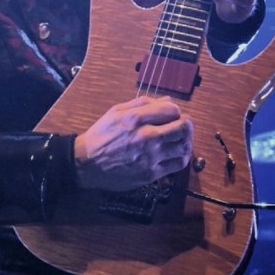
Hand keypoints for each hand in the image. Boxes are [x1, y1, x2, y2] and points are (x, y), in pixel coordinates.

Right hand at [73, 96, 192, 191]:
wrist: (87, 163)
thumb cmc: (101, 135)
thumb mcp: (116, 111)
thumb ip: (143, 104)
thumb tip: (167, 101)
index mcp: (136, 118)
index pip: (172, 110)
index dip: (176, 111)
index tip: (172, 115)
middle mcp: (146, 136)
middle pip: (183, 128)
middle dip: (187, 124)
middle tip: (183, 126)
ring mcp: (150, 157)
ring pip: (184, 147)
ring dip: (187, 141)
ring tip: (181, 140)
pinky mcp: (151, 173)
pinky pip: (177, 165)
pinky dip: (181, 157)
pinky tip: (176, 154)